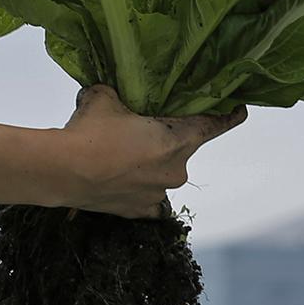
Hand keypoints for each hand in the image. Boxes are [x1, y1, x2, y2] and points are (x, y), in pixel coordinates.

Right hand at [52, 84, 247, 218]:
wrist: (64, 171)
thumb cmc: (91, 131)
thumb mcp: (105, 97)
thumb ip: (118, 93)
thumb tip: (113, 93)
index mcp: (178, 140)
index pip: (214, 125)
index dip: (228, 116)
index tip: (239, 110)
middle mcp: (176, 170)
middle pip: (180, 149)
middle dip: (163, 139)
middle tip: (136, 129)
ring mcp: (158, 194)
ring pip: (161, 174)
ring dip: (147, 165)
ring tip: (116, 156)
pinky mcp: (138, 211)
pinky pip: (146, 198)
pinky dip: (135, 188)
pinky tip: (116, 180)